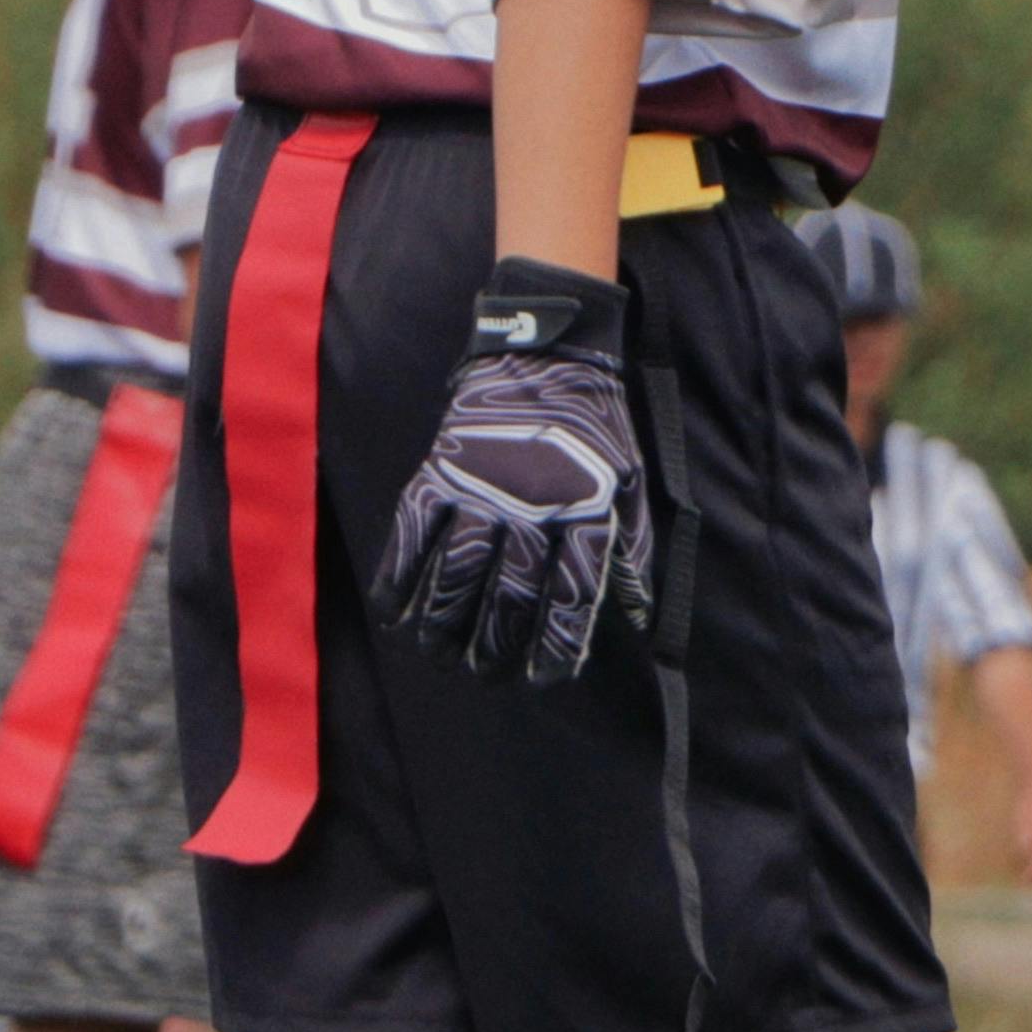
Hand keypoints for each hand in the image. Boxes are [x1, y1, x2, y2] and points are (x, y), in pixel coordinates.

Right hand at [371, 259, 652, 681]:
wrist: (548, 355)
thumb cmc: (595, 426)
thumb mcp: (628, 482)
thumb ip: (630, 549)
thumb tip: (637, 615)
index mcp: (584, 513)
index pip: (572, 597)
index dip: (558, 645)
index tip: (544, 677)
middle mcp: (532, 507)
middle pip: (509, 595)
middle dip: (495, 646)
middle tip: (486, 673)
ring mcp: (482, 488)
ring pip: (458, 573)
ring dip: (443, 623)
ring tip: (441, 655)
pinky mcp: (442, 470)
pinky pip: (415, 532)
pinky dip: (399, 575)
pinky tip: (395, 612)